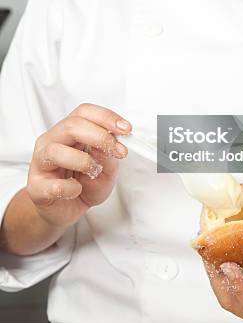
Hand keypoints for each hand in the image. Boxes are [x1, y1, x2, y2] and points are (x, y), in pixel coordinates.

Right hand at [27, 103, 131, 228]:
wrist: (66, 210)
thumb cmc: (84, 185)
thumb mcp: (106, 169)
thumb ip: (108, 156)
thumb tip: (107, 144)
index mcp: (68, 132)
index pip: (84, 112)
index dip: (106, 117)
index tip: (126, 129)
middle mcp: (52, 142)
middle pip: (71, 125)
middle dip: (99, 136)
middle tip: (116, 150)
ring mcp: (41, 163)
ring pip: (56, 150)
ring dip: (83, 161)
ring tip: (93, 172)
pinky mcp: (36, 187)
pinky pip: (53, 185)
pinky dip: (70, 188)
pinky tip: (76, 190)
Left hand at [203, 232, 242, 322]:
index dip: (239, 286)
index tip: (228, 264)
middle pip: (236, 304)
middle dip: (218, 279)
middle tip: (209, 252)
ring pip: (230, 296)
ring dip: (217, 273)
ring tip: (209, 248)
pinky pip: (233, 284)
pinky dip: (224, 269)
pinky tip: (219, 251)